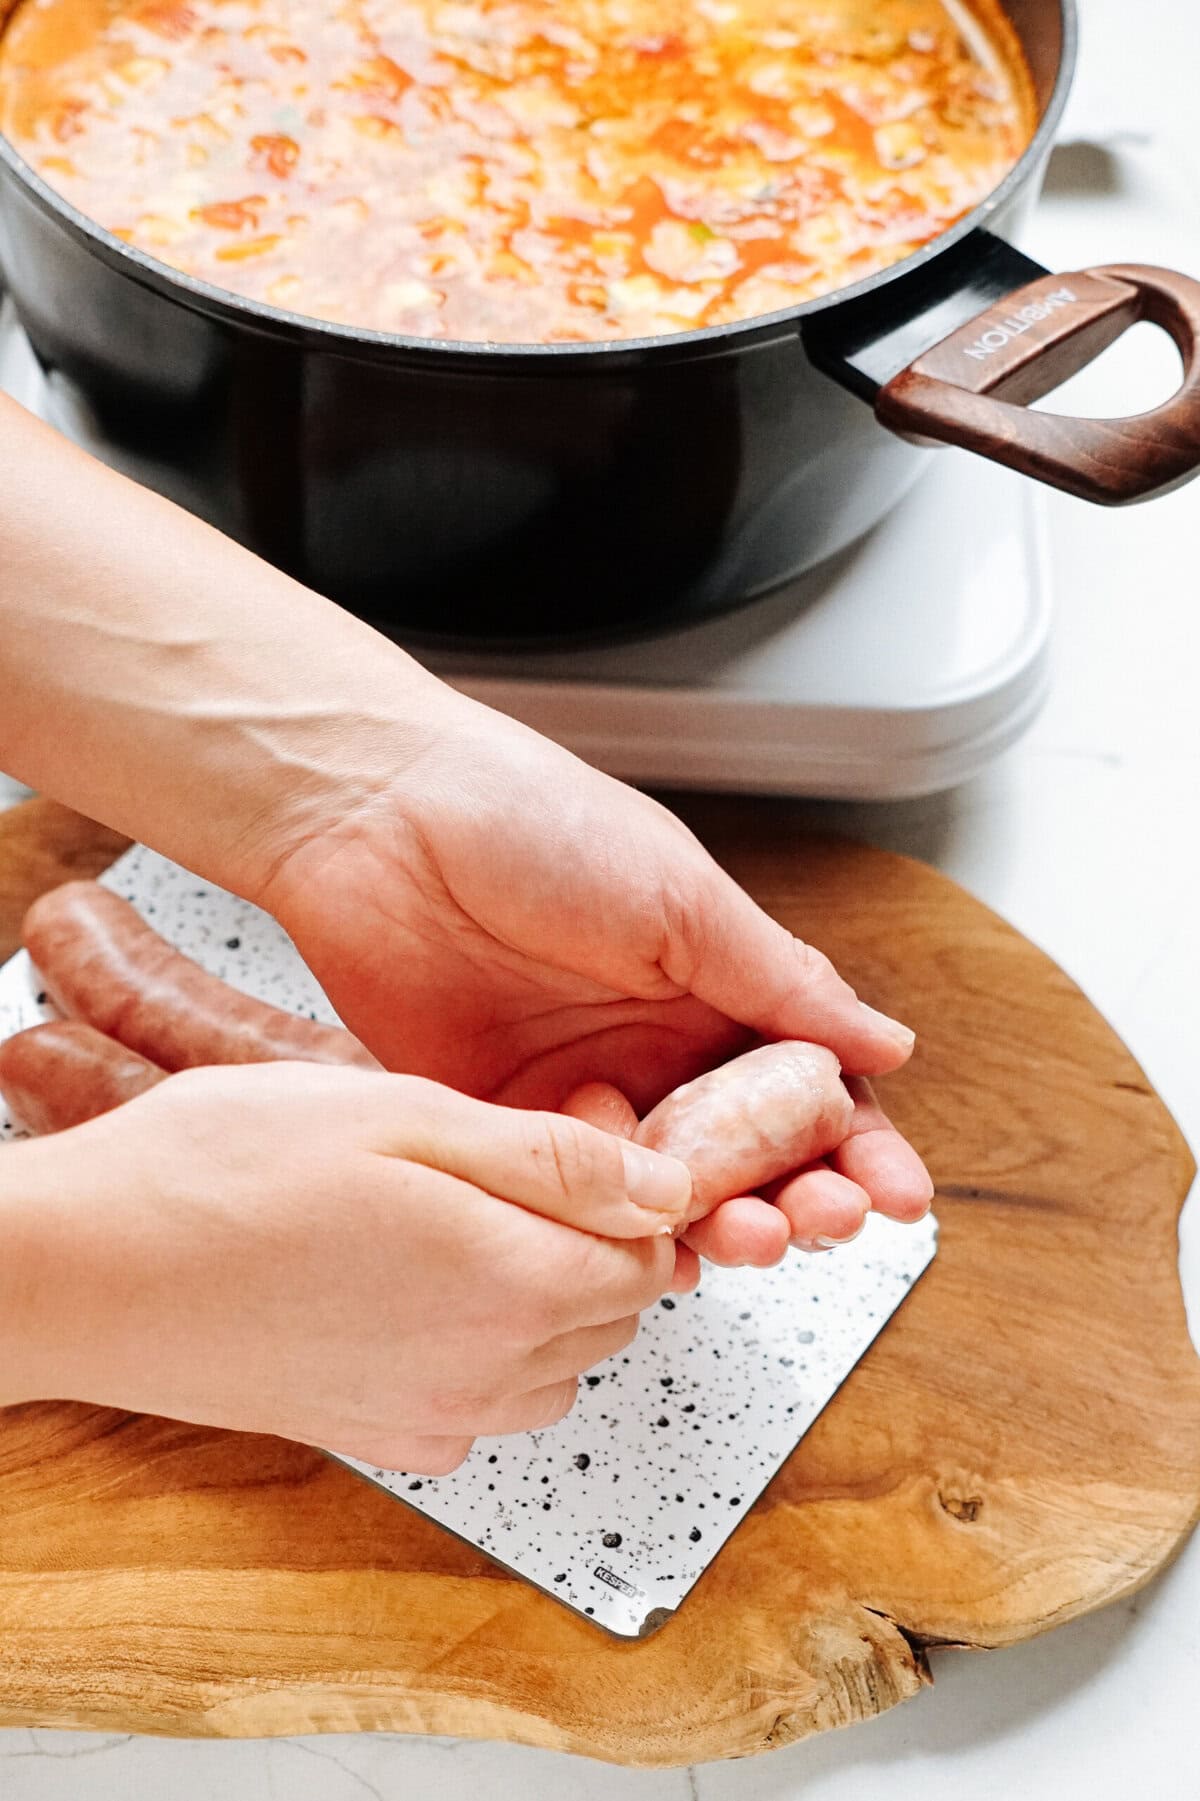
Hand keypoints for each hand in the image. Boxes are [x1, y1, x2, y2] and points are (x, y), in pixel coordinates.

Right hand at [0, 1062, 692, 1473]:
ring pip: (554, 1360)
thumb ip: (552, 1159)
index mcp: (511, 1284)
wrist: (80, 1271)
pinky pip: (481, 1400)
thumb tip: (665, 1189)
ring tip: (454, 1212)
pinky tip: (412, 1279)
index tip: (577, 1133)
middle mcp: (486, 1374)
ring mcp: (430, 1417)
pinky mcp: (374, 1435)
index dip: (630, 1185)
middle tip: (504, 1160)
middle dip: (589, 1235)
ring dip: (540, 1289)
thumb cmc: (219, 1175)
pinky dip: (481, 1344)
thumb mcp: (406, 1114)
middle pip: (610, 1312)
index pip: (650, 1256)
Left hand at [257, 698, 933, 1267]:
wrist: (376, 816)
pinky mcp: (506, 1123)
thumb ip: (781, 982)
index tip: (897, 1195)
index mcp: (711, 985)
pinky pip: (576, 1203)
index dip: (861, 1146)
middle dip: (805, 1199)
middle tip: (821, 1220)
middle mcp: (655, 1047)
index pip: (811, 1087)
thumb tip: (887, 1044)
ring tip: (748, 1235)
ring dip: (722, 1226)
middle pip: (754, 1157)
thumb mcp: (681, 896)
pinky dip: (618, 1236)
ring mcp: (583, 1090)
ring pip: (672, 1194)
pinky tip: (648, 1249)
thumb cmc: (529, 818)